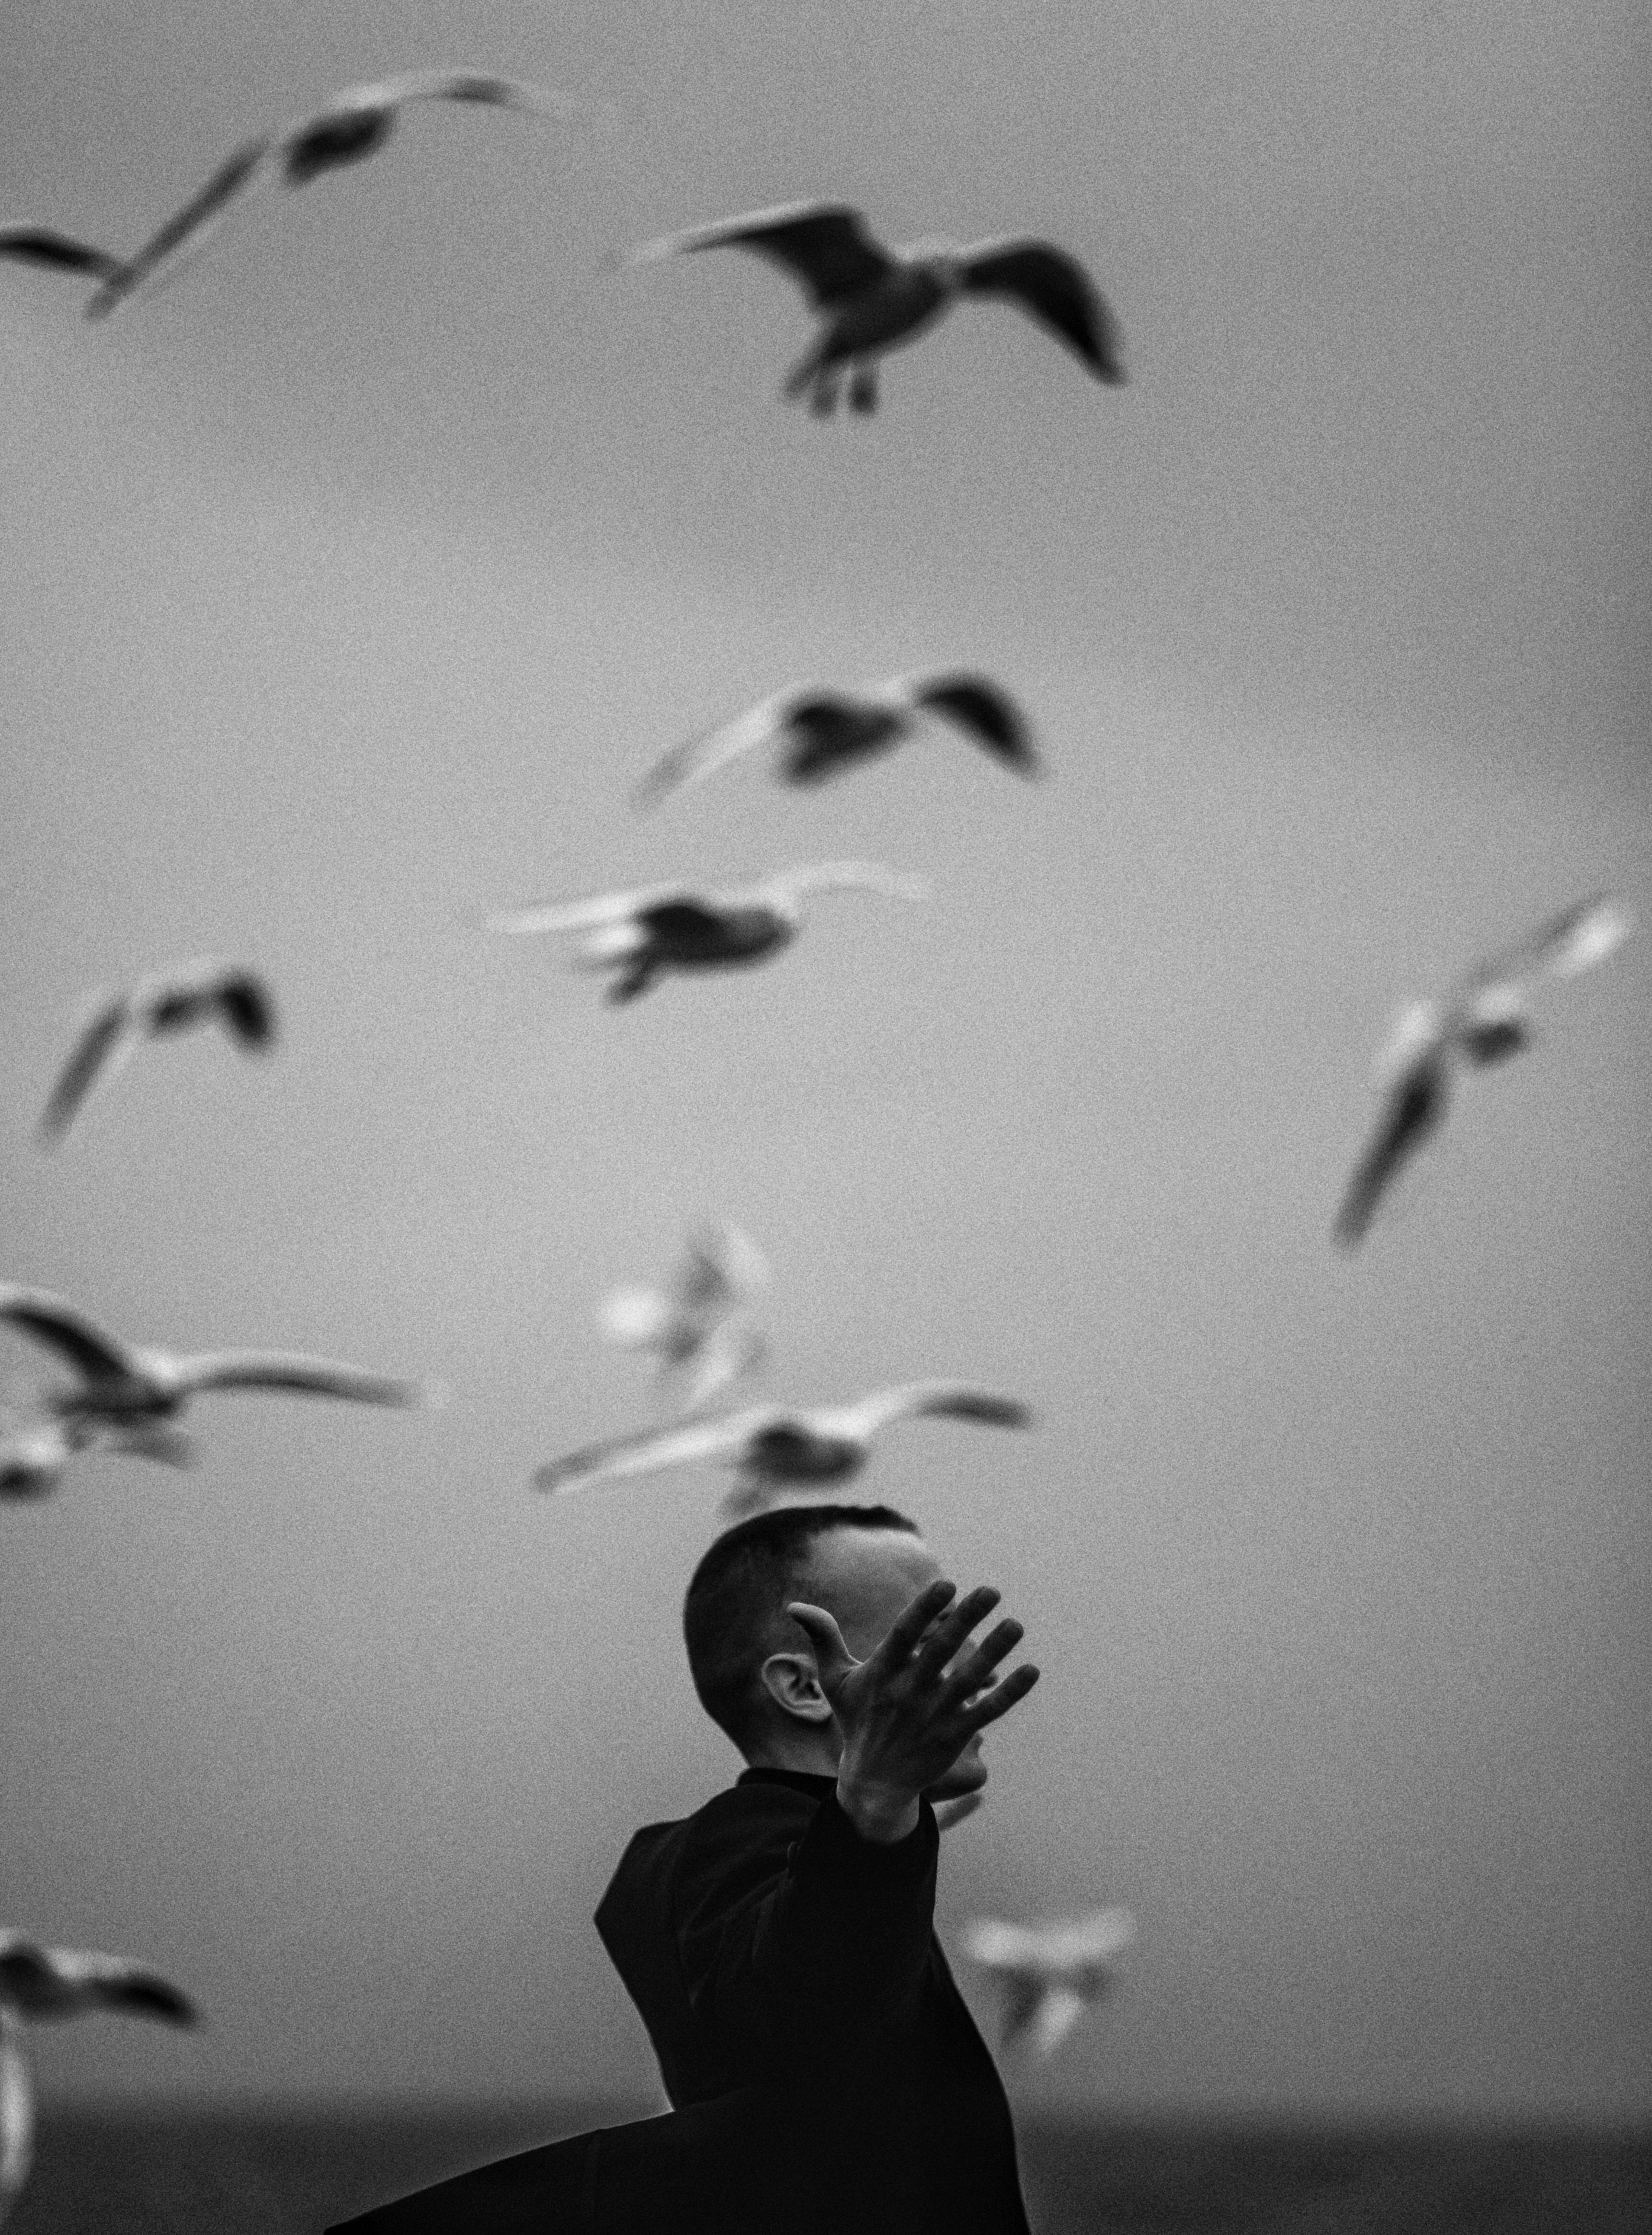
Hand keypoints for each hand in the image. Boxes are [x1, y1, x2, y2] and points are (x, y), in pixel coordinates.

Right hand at [785, 1580, 1038, 1843]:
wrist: (874, 1783)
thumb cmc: (857, 1723)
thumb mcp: (836, 1682)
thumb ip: (824, 1638)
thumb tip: (795, 1605)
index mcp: (883, 1674)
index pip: (905, 1635)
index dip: (925, 1610)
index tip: (947, 1585)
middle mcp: (910, 1693)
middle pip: (942, 1650)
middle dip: (967, 1619)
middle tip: (991, 1591)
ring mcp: (935, 1715)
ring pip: (970, 1678)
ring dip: (995, 1651)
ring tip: (1016, 1625)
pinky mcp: (955, 1735)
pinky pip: (987, 1711)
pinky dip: (1010, 1693)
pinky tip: (1031, 1671)